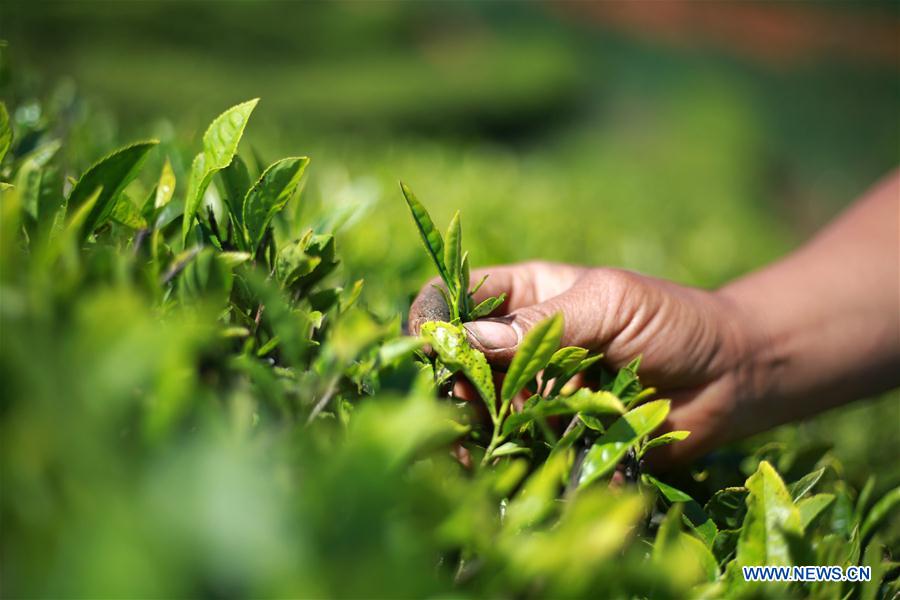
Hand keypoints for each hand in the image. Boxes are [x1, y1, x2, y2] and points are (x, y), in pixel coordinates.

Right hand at [410, 261, 756, 463]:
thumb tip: (469, 340)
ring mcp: (532, 392)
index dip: (433, 318)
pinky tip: (503, 467)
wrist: (732, 378)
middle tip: (460, 409)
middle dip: (447, 385)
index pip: (453, 295)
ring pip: (474, 410)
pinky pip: (512, 447)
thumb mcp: (611, 305)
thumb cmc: (675, 322)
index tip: (430, 348)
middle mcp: (518, 343)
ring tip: (477, 447)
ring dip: (470, 428)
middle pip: (454, 360)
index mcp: (524, 295)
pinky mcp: (552, 435)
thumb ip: (544, 322)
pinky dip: (503, 459)